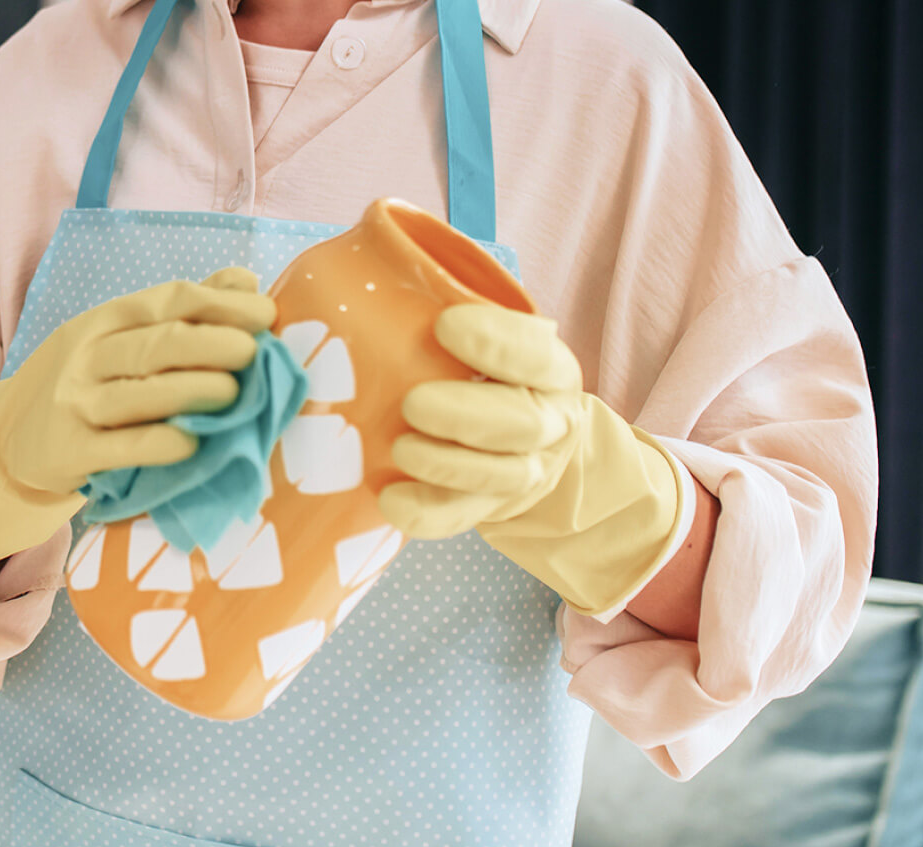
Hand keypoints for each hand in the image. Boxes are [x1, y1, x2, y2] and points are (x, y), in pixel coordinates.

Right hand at [0, 268, 274, 561]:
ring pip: (139, 392)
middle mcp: (86, 357)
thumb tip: (246, 281)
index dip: (220, 304)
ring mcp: (74, 404)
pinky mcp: (70, 452)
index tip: (266, 316)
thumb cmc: (83, 386)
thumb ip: (178, 310)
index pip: (166, 301)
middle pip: (155, 343)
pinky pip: (120, 448)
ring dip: (191, 390)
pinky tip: (191, 445)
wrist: (7, 441)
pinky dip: (157, 445)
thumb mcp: (115, 339)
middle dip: (211, 343)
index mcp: (103, 321)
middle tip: (254, 353)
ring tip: (234, 393)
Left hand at [378, 305, 688, 617]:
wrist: (523, 446)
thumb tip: (374, 250)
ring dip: (448, 464)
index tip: (446, 324)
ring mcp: (523, 471)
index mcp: (548, 368)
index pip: (535, 353)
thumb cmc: (485, 373)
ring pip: (500, 475)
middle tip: (414, 402)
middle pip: (522, 423)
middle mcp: (547, 421)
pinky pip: (461, 518)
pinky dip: (427, 513)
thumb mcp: (487, 334)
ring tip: (401, 448)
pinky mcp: (489, 509)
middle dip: (468, 413)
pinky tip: (390, 499)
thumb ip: (450, 304)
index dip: (495, 340)